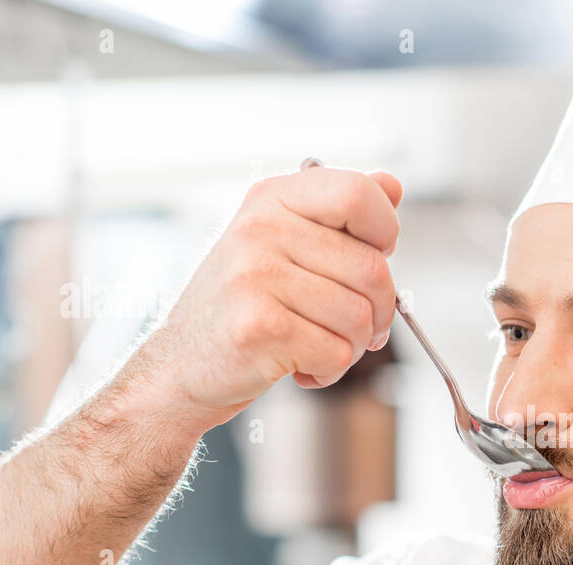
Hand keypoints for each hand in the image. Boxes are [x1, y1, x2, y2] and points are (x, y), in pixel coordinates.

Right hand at [135, 165, 402, 432]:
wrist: (181, 366)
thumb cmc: (240, 309)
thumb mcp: (285, 247)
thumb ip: (340, 216)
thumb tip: (392, 185)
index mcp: (272, 200)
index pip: (359, 194)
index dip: (385, 231)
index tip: (375, 257)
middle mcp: (260, 229)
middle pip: (372, 269)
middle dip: (377, 312)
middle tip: (352, 328)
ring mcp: (255, 276)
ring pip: (359, 318)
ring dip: (351, 347)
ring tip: (316, 347)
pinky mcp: (258, 326)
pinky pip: (336, 354)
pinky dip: (329, 372)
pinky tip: (301, 367)